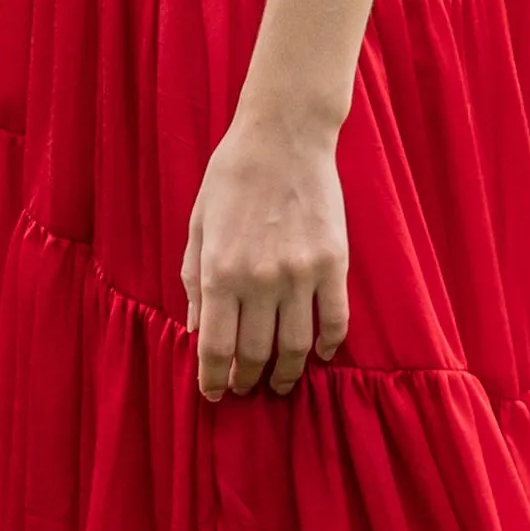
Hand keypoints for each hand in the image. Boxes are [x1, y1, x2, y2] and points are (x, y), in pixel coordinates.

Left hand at [183, 105, 348, 401]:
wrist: (284, 136)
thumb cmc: (232, 177)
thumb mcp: (198, 226)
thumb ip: (193, 281)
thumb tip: (196, 330)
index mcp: (219, 271)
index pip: (215, 347)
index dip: (213, 379)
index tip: (214, 394)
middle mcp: (259, 280)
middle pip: (255, 353)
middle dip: (247, 380)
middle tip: (246, 389)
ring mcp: (301, 274)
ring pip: (297, 346)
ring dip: (288, 372)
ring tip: (280, 382)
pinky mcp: (333, 263)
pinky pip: (336, 321)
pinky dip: (329, 345)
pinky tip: (320, 354)